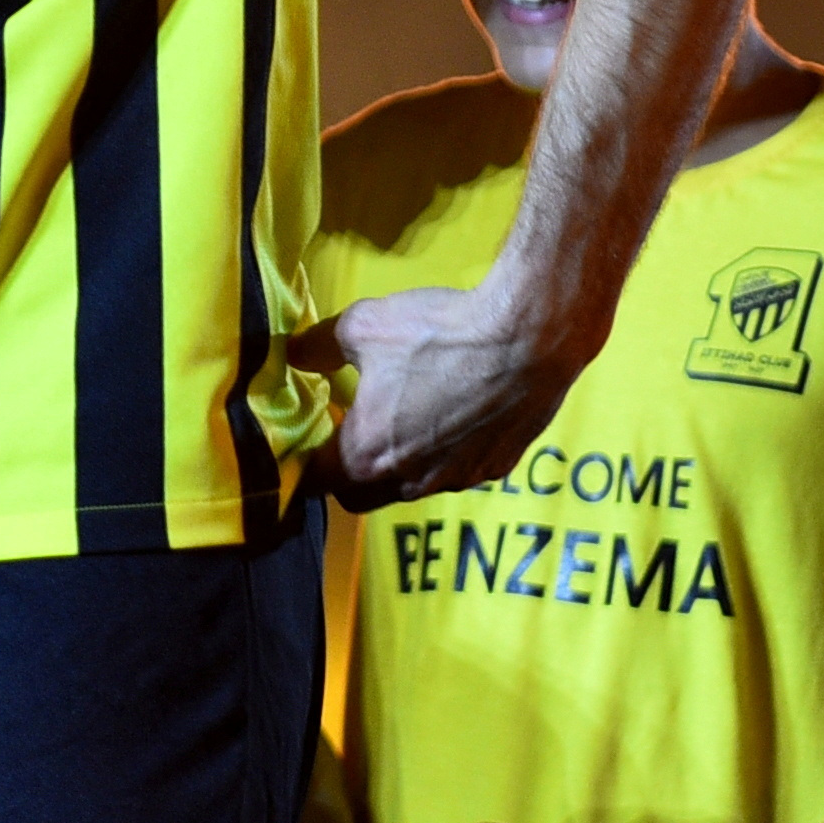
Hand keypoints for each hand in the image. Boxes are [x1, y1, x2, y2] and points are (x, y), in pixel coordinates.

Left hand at [304, 281, 604, 503]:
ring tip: (410, 412)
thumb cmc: (437, 334)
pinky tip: (458, 410)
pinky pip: (457, 470)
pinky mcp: (496, 468)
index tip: (305, 441)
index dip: (301, 464)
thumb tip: (296, 354)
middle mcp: (407, 481)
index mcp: (366, 454)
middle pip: (359, 496)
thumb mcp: (362, 326)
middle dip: (347, 472)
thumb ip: (318, 346)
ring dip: (400, 462)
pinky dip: (447, 451)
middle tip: (352, 428)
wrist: (528, 339)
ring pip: (410, 486)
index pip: (313, 483)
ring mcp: (455, 480)